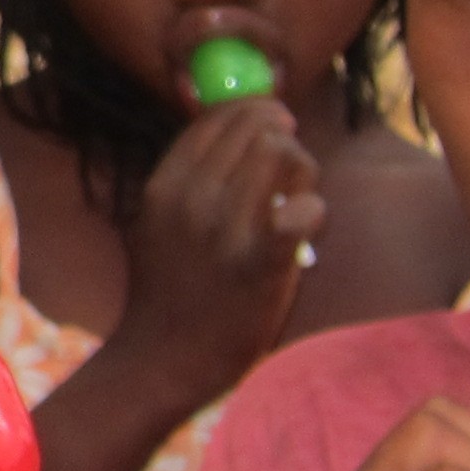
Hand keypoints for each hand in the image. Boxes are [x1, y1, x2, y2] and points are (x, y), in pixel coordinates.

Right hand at [108, 99, 324, 382]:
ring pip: (284, 154)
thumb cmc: (168, 290)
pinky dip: (313, 210)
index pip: (216, 118)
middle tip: (291, 169)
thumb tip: (234, 133)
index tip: (273, 124)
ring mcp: (224, 229)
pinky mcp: (259, 263)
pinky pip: (304, 210)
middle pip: (256, 128)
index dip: (253, 111)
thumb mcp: (156, 223)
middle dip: (283, 139)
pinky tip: (305, 225)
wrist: (164, 358)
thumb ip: (187, 179)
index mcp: (165, 184)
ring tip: (296, 201)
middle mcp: (191, 198)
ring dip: (302, 171)